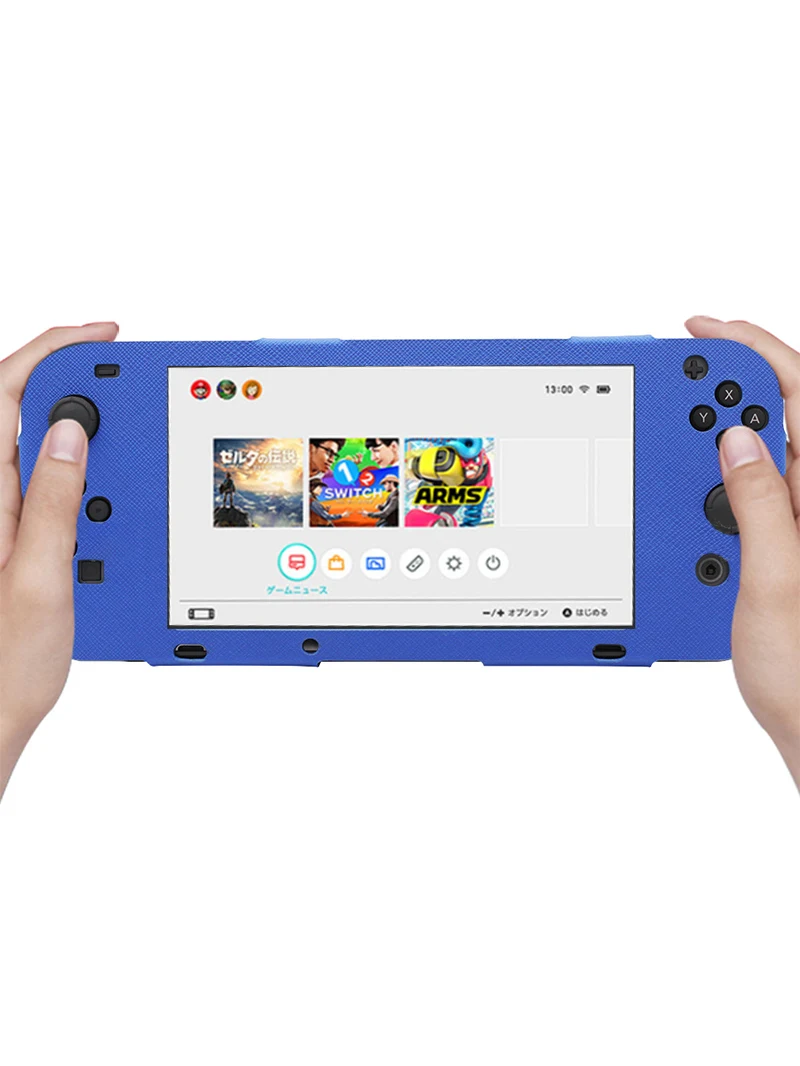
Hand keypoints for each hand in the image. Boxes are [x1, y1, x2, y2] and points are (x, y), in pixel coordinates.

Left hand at [0, 323, 118, 799]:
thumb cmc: (3, 664)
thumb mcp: (41, 579)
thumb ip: (52, 501)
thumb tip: (71, 431)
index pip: (4, 393)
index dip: (51, 350)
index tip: (102, 336)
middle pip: (18, 409)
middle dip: (70, 378)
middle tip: (122, 379)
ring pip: (36, 445)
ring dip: (79, 427)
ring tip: (123, 432)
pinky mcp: (11, 539)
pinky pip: (44, 485)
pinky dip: (79, 470)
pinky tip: (104, 486)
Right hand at [686, 317, 799, 787]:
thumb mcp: (775, 583)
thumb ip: (761, 506)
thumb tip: (738, 439)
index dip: (755, 352)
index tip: (703, 333)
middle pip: (781, 416)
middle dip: (727, 386)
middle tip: (675, 382)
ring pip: (759, 454)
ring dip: (713, 438)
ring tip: (673, 436)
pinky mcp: (784, 547)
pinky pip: (749, 496)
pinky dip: (713, 483)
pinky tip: (689, 493)